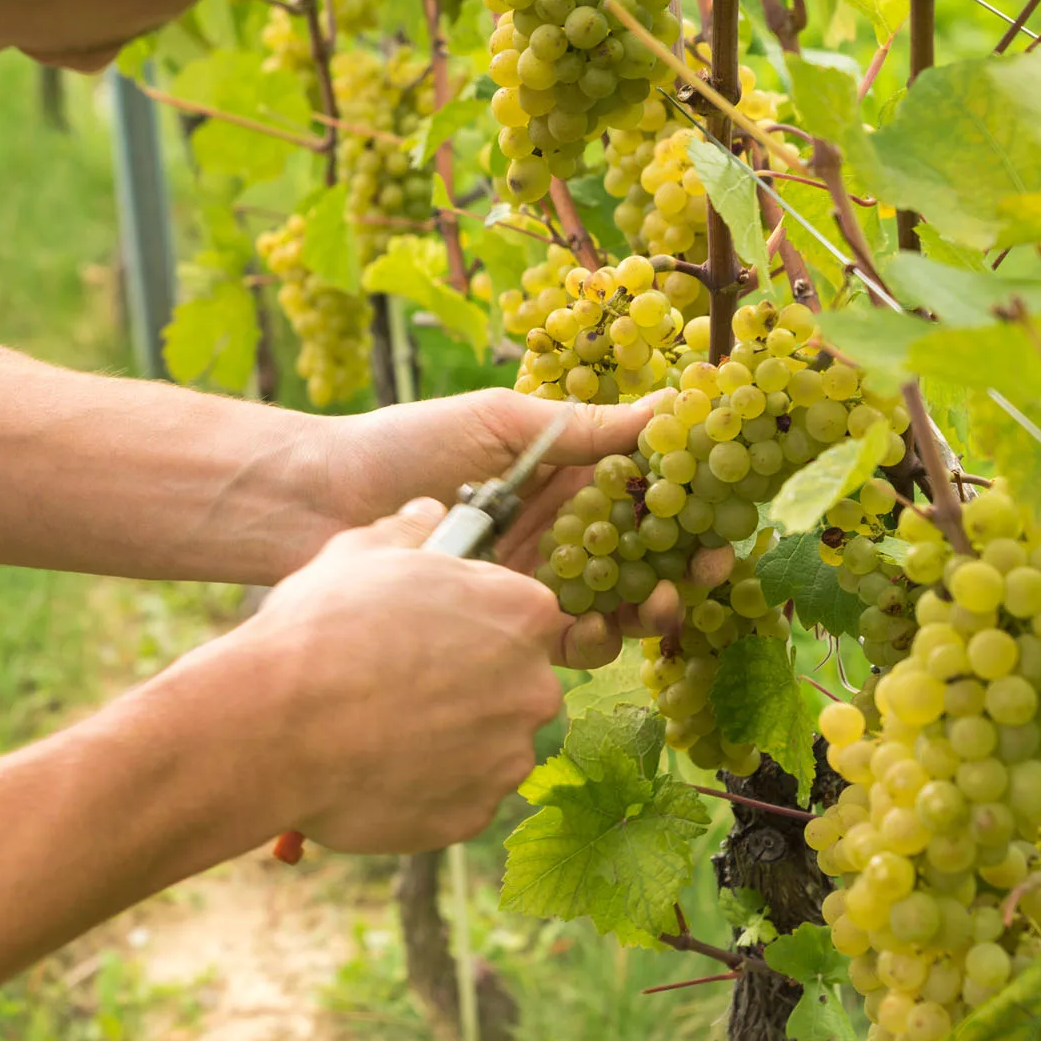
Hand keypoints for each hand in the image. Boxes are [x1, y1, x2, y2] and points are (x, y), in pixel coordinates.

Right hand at [226, 498, 567, 854]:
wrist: (274, 726)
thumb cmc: (319, 629)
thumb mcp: (357, 555)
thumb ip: (407, 533)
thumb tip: (428, 514)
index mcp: (520, 613)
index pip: (525, 614)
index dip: (475, 620)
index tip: (433, 629)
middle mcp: (532, 687)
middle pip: (515, 683)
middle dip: (471, 683)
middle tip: (402, 681)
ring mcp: (505, 758)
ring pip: (489, 744)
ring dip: (450, 738)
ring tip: (380, 727)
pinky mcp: (473, 816)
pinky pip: (459, 796)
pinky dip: (428, 786)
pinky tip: (375, 766)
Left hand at [320, 389, 676, 666]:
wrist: (316, 502)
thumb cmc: (403, 445)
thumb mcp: (500, 422)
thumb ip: (584, 426)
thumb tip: (676, 399)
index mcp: (563, 474)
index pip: (645, 490)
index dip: (691, 501)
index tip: (725, 509)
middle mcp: (557, 529)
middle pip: (643, 553)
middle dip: (685, 563)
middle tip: (709, 569)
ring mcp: (532, 579)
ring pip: (614, 601)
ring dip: (649, 605)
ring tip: (662, 602)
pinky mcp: (501, 623)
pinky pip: (562, 640)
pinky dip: (592, 638)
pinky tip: (599, 627)